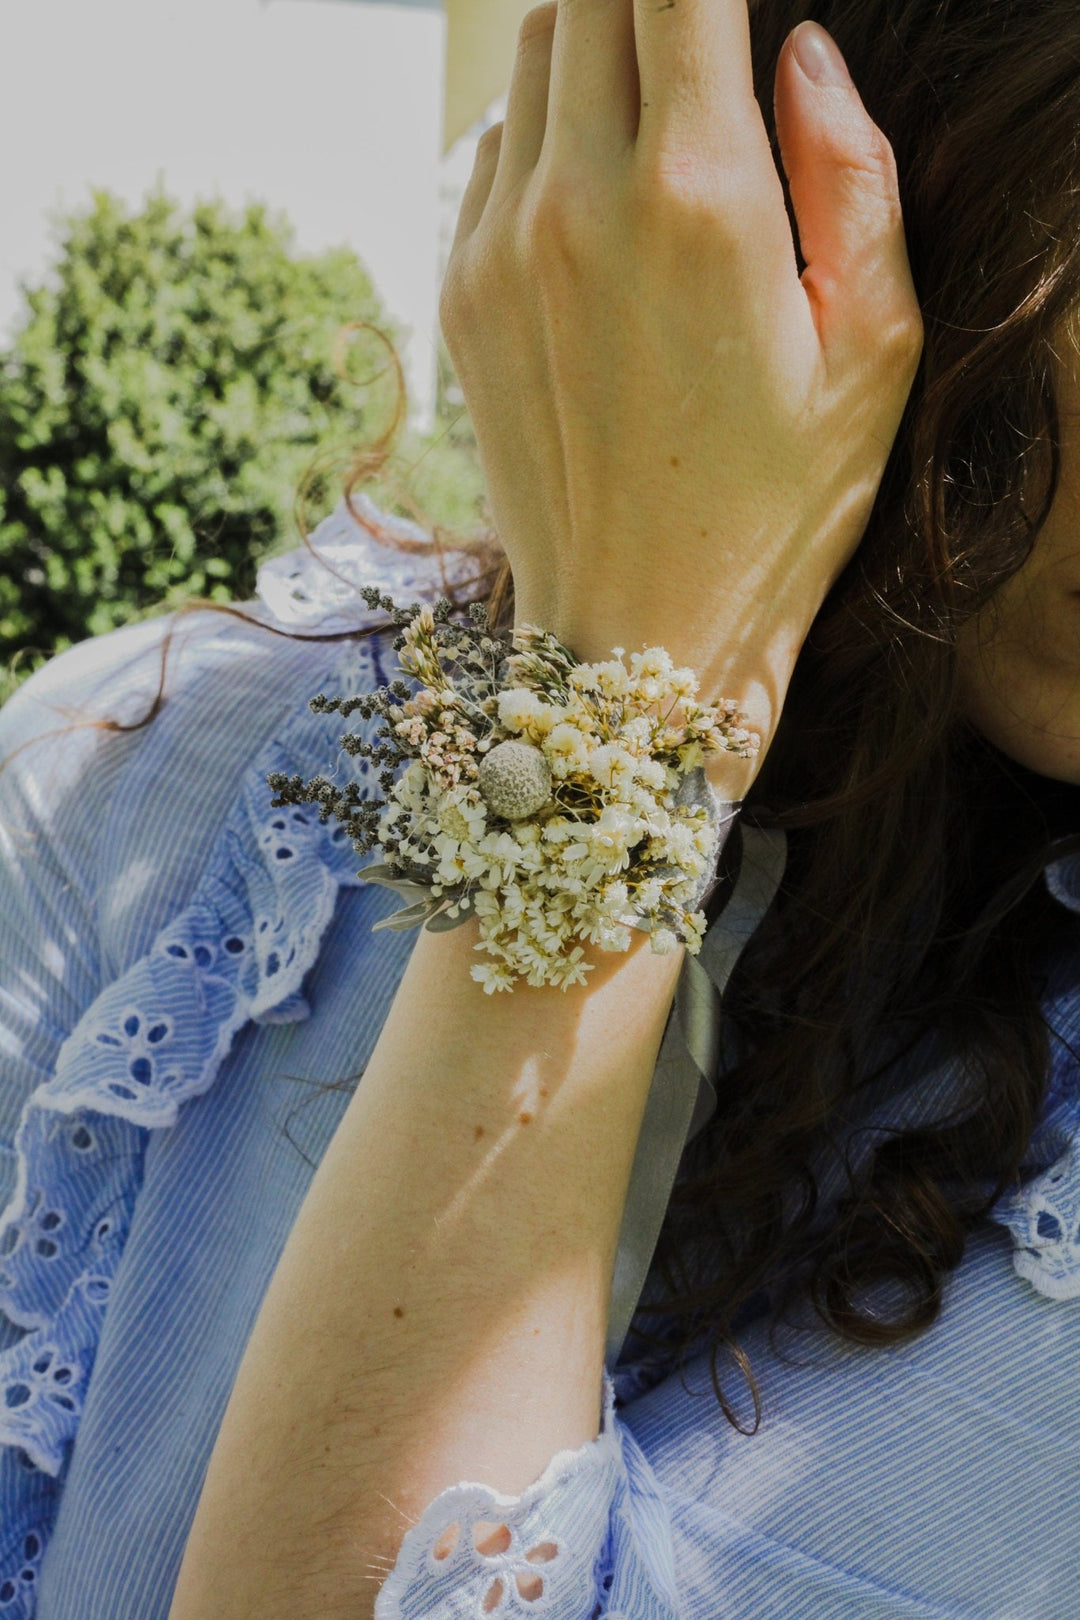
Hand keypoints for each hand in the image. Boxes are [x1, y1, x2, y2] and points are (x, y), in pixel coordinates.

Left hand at [438, 0, 922, 792]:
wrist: (640, 634)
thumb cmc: (777, 512)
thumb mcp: (872, 352)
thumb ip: (853, 173)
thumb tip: (801, 47)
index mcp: (701, 201)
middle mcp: (579, 205)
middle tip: (700, 39)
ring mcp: (501, 250)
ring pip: (534, 55)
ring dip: (597, 42)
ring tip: (661, 100)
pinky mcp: (459, 296)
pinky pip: (492, 149)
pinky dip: (542, 127)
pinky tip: (597, 182)